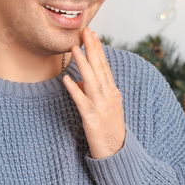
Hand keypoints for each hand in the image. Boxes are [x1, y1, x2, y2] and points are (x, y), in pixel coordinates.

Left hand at [62, 28, 125, 158]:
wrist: (117, 153)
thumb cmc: (109, 130)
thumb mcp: (104, 108)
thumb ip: (92, 93)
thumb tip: (78, 82)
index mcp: (112, 93)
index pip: (105, 67)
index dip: (98, 50)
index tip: (93, 34)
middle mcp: (109, 97)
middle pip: (100, 69)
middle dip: (93, 49)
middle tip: (86, 31)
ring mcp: (102, 108)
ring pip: (92, 82)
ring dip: (83, 64)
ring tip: (75, 49)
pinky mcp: (93, 120)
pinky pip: (82, 103)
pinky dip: (75, 90)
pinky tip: (67, 79)